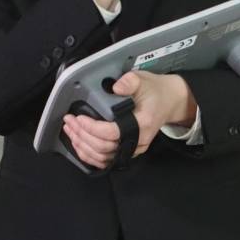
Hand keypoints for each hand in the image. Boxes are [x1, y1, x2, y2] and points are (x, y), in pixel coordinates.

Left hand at [61, 71, 195, 168]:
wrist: (170, 102)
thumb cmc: (154, 91)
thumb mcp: (143, 80)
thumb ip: (130, 81)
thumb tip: (116, 87)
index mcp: (142, 123)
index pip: (113, 132)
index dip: (92, 127)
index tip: (79, 117)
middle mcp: (138, 140)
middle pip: (104, 147)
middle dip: (82, 135)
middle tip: (69, 121)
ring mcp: (134, 149)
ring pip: (103, 157)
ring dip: (83, 146)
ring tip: (70, 131)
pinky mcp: (129, 152)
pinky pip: (106, 160)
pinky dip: (89, 155)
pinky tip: (79, 145)